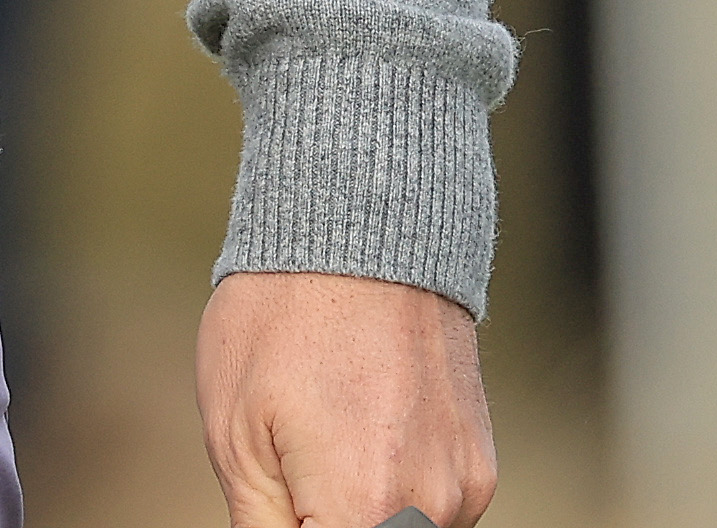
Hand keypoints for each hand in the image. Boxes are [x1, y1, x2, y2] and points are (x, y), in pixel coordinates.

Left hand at [195, 270, 493, 527]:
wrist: (368, 220)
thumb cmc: (285, 316)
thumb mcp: (235, 436)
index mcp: (364, 507)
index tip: (278, 496)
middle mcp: (431, 507)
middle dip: (320, 520)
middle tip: (293, 470)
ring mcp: (464, 485)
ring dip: (360, 518)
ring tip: (325, 445)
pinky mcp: (480, 463)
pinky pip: (430, 513)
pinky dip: (395, 499)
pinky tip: (362, 438)